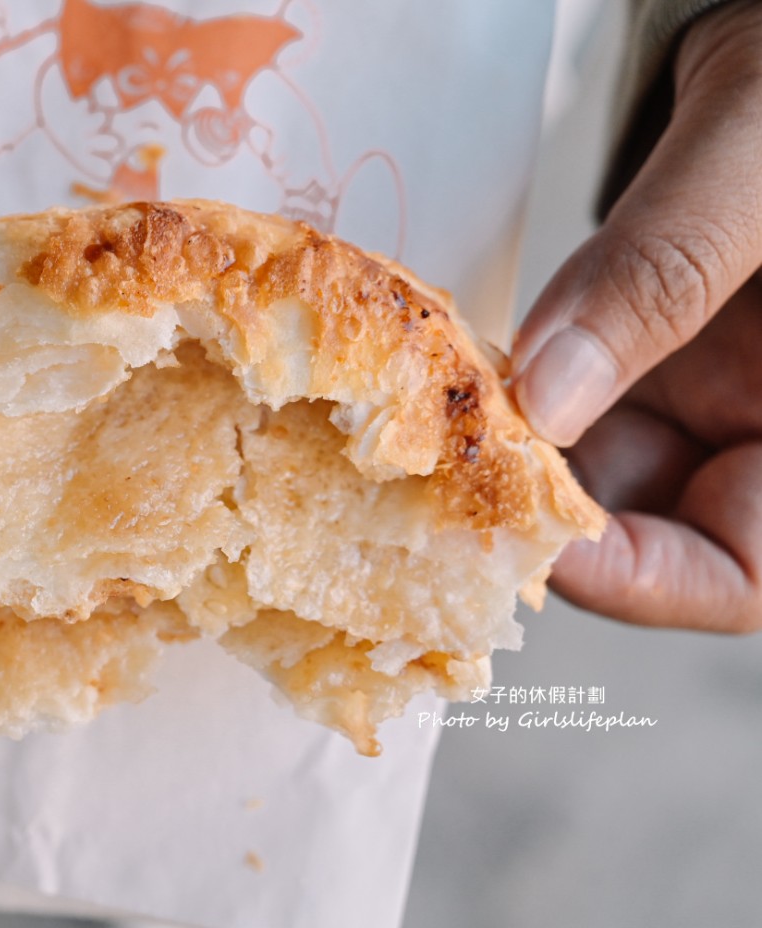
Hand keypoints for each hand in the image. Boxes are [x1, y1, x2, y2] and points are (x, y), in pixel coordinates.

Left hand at [512, 2, 761, 632]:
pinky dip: (513, 385)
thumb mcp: (755, 162)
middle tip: (451, 467)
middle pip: (648, 527)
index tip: (538, 538)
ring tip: (443, 410)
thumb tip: (544, 397)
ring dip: (512, 445)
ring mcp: (705, 386)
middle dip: (543, 507)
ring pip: (591, 464)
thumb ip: (664, 273)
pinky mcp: (648, 342)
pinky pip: (571, 393)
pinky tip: (463, 362)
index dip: (644, 583)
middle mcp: (755, 421)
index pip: (737, 575)